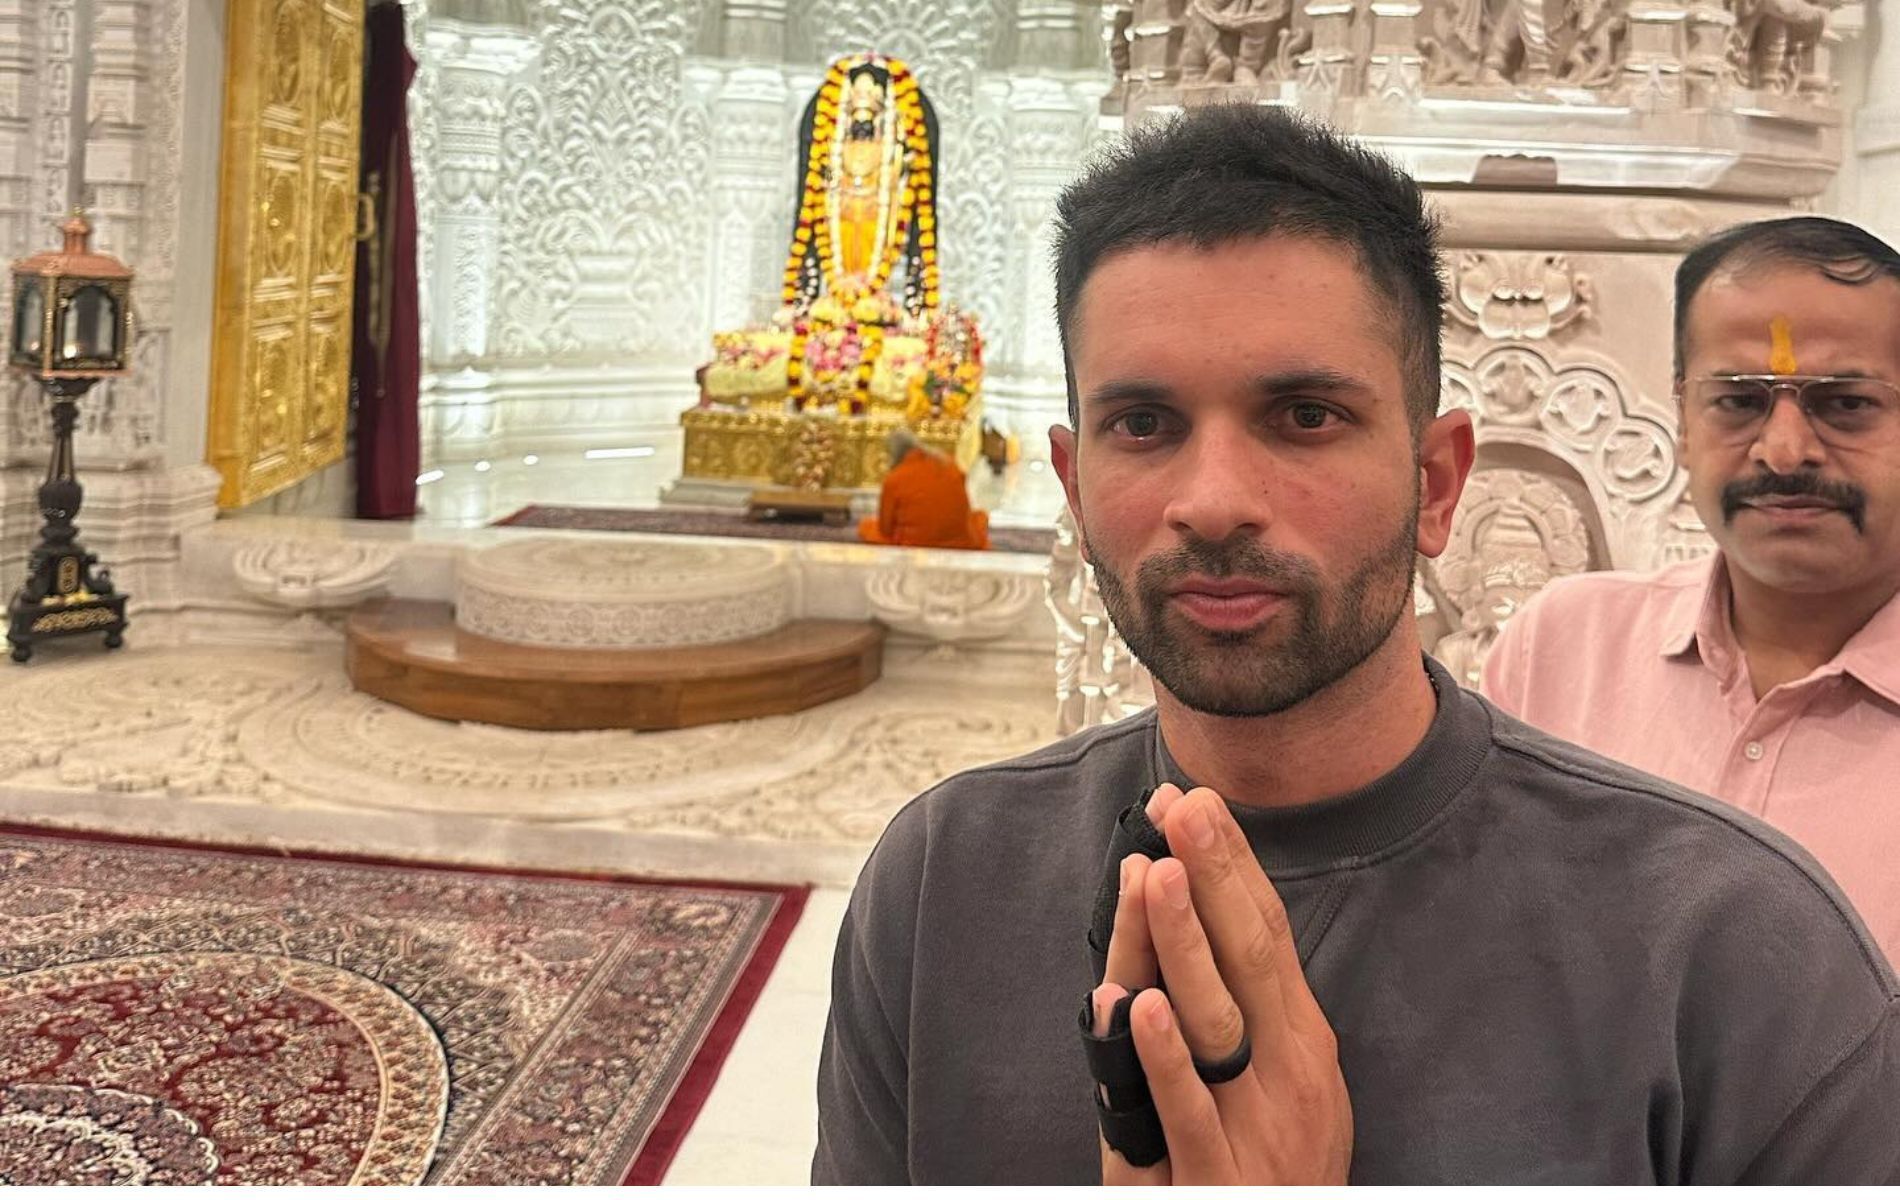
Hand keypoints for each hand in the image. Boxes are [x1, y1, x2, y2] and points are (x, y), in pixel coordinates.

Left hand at [1093, 784, 1352, 1184]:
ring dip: (1184, 942)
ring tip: (1156, 874)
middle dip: (1215, 877)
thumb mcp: (1273, 1080)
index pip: (1267, 934)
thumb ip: (1243, 1007)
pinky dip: (1161, 1055)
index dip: (1232, 866)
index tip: (1197, 803)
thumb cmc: (1264, 1165)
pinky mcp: (1213, 1180)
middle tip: (1185, 808)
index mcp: (1300, 1043)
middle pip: (1250, 959)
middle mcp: (1287, 1076)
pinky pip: (1186, 1110)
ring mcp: (1255, 1128)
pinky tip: (1139, 1003)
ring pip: (1216, 1022)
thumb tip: (1199, 911)